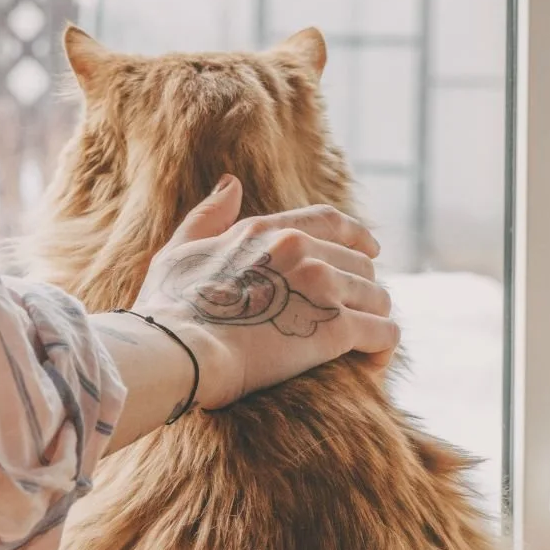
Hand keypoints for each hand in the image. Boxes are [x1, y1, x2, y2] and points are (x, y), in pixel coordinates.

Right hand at [134, 176, 399, 408]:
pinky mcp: (334, 329)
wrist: (175, 350)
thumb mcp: (178, 252)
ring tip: (364, 348)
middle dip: (363, 291)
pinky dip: (383, 350)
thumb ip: (206, 217)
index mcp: (266, 230)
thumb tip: (230, 184)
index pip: (330, 221)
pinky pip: (383, 333)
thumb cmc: (166, 310)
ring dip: (374, 321)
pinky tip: (372, 365)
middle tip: (355, 318)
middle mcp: (301, 249)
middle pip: (361, 265)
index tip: (371, 251)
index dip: (357, 236)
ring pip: (378, 298)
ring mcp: (320, 287)